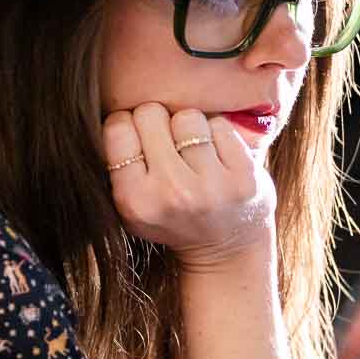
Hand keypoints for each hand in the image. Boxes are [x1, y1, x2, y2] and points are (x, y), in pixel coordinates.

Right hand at [101, 103, 275, 271]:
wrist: (226, 250)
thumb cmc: (173, 218)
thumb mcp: (132, 205)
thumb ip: (117, 164)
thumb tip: (116, 108)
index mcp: (134, 200)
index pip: (116, 127)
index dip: (127, 125)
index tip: (139, 139)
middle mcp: (171, 193)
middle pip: (150, 113)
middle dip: (157, 123)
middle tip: (168, 145)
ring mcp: (211, 185)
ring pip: (188, 116)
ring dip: (190, 128)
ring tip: (194, 153)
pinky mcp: (243, 176)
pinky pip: (220, 124)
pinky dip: (218, 135)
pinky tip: (218, 158)